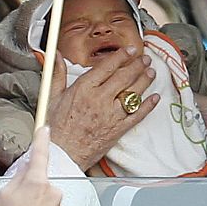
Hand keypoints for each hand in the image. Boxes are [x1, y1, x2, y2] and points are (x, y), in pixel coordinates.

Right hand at [0, 126, 61, 205]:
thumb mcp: (3, 195)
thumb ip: (16, 179)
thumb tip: (25, 172)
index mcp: (37, 181)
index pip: (40, 153)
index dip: (41, 139)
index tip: (44, 128)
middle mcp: (52, 190)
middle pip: (39, 180)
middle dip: (28, 188)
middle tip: (14, 203)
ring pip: (43, 198)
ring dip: (33, 204)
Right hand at [47, 46, 159, 169]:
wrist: (62, 154)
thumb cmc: (57, 129)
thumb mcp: (52, 97)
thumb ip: (57, 74)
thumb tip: (56, 57)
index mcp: (84, 89)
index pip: (107, 66)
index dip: (121, 56)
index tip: (128, 50)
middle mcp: (100, 99)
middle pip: (124, 76)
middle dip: (137, 65)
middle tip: (144, 59)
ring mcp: (111, 114)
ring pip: (133, 92)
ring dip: (145, 80)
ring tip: (151, 72)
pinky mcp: (118, 129)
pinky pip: (137, 115)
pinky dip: (148, 106)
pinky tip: (154, 98)